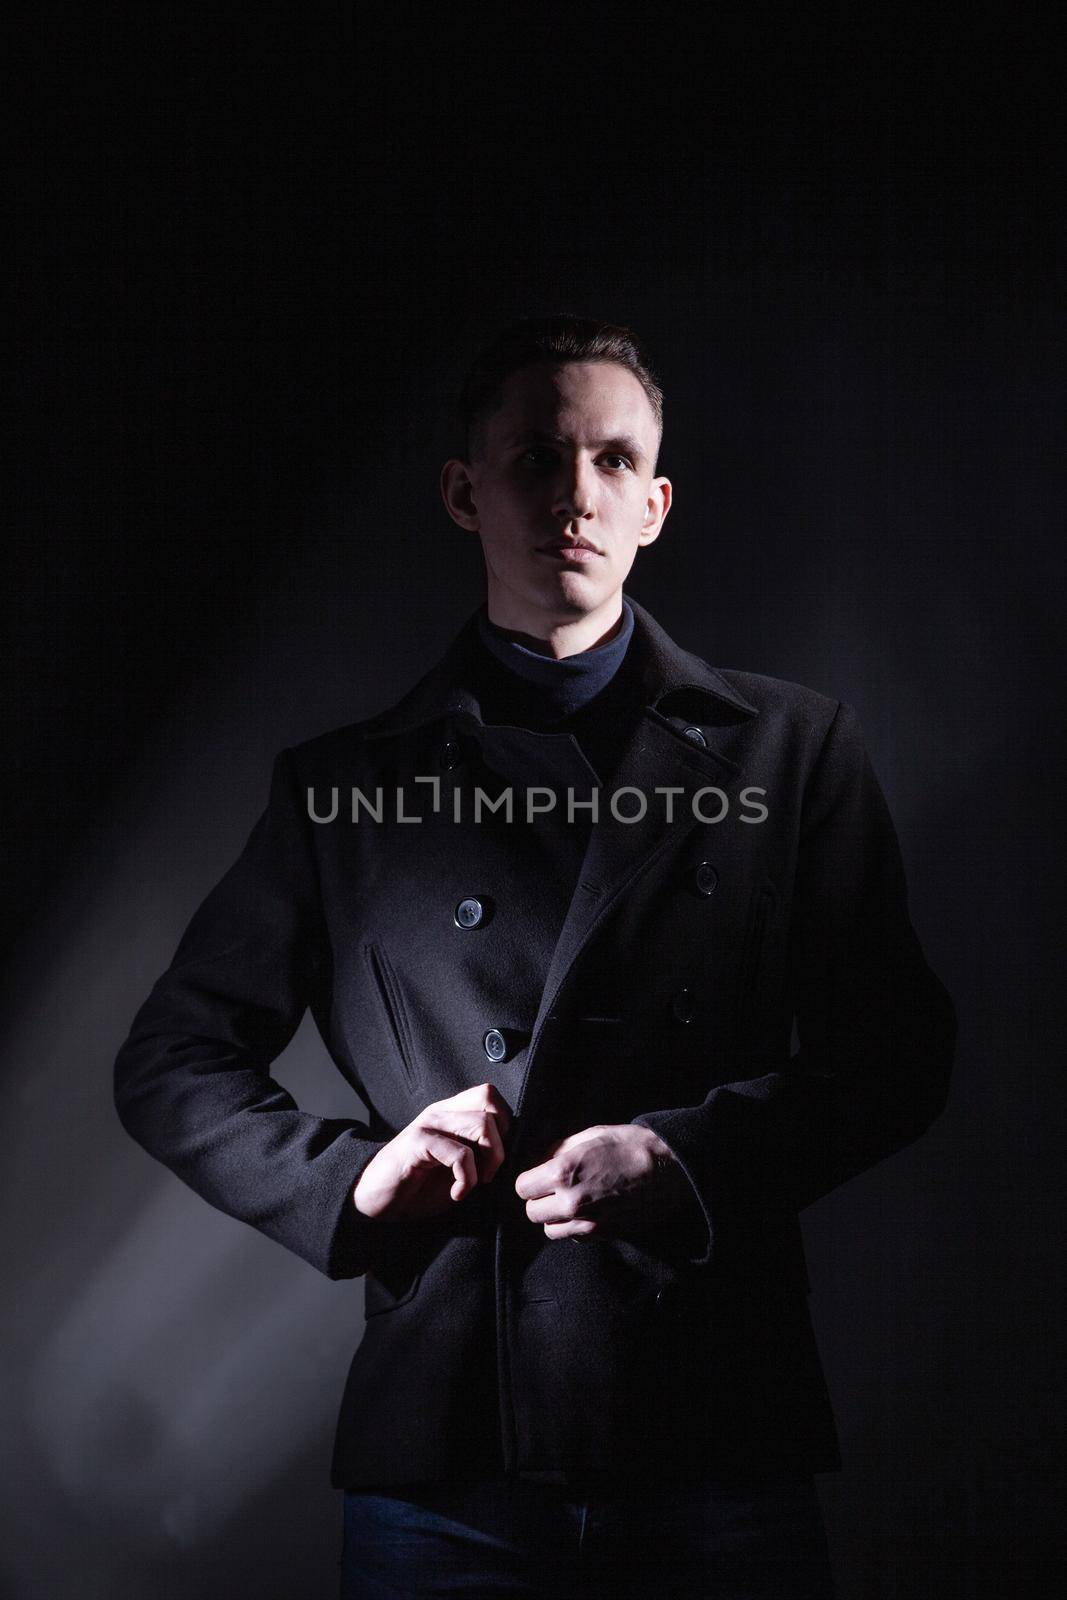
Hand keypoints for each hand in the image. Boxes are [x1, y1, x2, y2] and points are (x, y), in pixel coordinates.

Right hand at [354, 1083, 511, 1218]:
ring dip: (488, 1162)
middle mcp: (441, 1112)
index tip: (493, 1160)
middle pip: (491, 1103)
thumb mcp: (456, 1167)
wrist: (376, 1201)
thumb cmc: (418, 1186)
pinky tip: (456, 1193)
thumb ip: (479, 1154)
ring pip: (482, 1125)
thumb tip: (512, 1155)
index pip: (490, 1096)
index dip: (503, 1126)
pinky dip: (467, 1179)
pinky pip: (460, 1153)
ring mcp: (429, 1125)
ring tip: (472, 1183)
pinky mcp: (418, 1143)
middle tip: (488, 1173)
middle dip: (501, 1143)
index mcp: (451, 1113)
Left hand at [514, 1124, 696, 1239]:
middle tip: (554, 1188)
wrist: (669, 1169)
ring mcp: (588, 1222)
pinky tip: (588, 1209)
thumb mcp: (590, 1134)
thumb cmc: (632, 1146)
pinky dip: (574, 1227)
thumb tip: (543, 1160)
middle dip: (539, 1200)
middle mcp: (571, 1202)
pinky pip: (573, 1237)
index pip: (523, 1188)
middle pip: (532, 1213)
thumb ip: (559, 1149)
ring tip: (570, 1201)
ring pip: (550, 1230)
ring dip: (554, 1217)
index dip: (530, 1180)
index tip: (539, 1176)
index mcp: (563, 1173)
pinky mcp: (603, 1234)